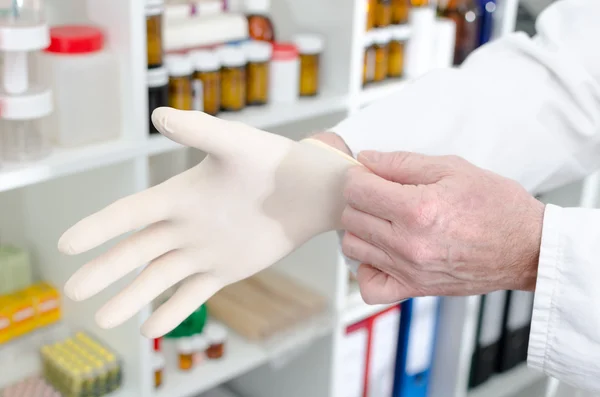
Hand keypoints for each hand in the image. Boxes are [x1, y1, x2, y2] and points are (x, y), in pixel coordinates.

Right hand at [59, 108, 356, 337]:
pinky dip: (173, 312)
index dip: (99, 228)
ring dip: (131, 298)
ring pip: (159, 278)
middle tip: (73, 291)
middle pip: (136, 252)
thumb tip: (159, 115)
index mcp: (179, 196)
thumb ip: (199, 132)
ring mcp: (203, 251)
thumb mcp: (234, 143)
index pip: (129, 214)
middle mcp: (184, 226)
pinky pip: (193, 294)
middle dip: (105, 271)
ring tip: (105, 321)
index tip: (68, 243)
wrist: (309, 191)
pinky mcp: (225, 270)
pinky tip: (150, 330)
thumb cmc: (272, 162)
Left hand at [341, 151, 544, 304]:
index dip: (359, 176)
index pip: (357, 189)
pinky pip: (369, 287)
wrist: (527, 248)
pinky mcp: (415, 288)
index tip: (369, 174)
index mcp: (418, 209)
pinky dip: (367, 269)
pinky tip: (381, 253)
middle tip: (380, 193)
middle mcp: (409, 243)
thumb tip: (367, 159)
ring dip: (361, 229)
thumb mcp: (453, 168)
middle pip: (351, 217)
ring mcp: (409, 270)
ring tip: (382, 220)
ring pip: (353, 247)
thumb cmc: (497, 207)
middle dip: (360, 199)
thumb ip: (402, 162)